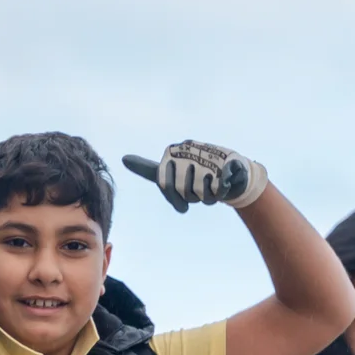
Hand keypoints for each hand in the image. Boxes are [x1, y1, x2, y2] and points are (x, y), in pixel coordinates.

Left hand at [129, 142, 266, 212]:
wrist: (231, 173)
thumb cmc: (197, 174)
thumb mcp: (170, 171)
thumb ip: (148, 168)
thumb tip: (123, 159)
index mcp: (173, 154)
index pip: (164, 184)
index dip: (174, 198)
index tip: (182, 202)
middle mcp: (187, 152)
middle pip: (183, 191)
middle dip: (192, 198)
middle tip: (199, 192)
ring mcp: (206, 157)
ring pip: (200, 193)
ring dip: (207, 197)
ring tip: (211, 186)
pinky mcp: (225, 164)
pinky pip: (217, 190)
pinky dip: (220, 192)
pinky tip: (222, 185)